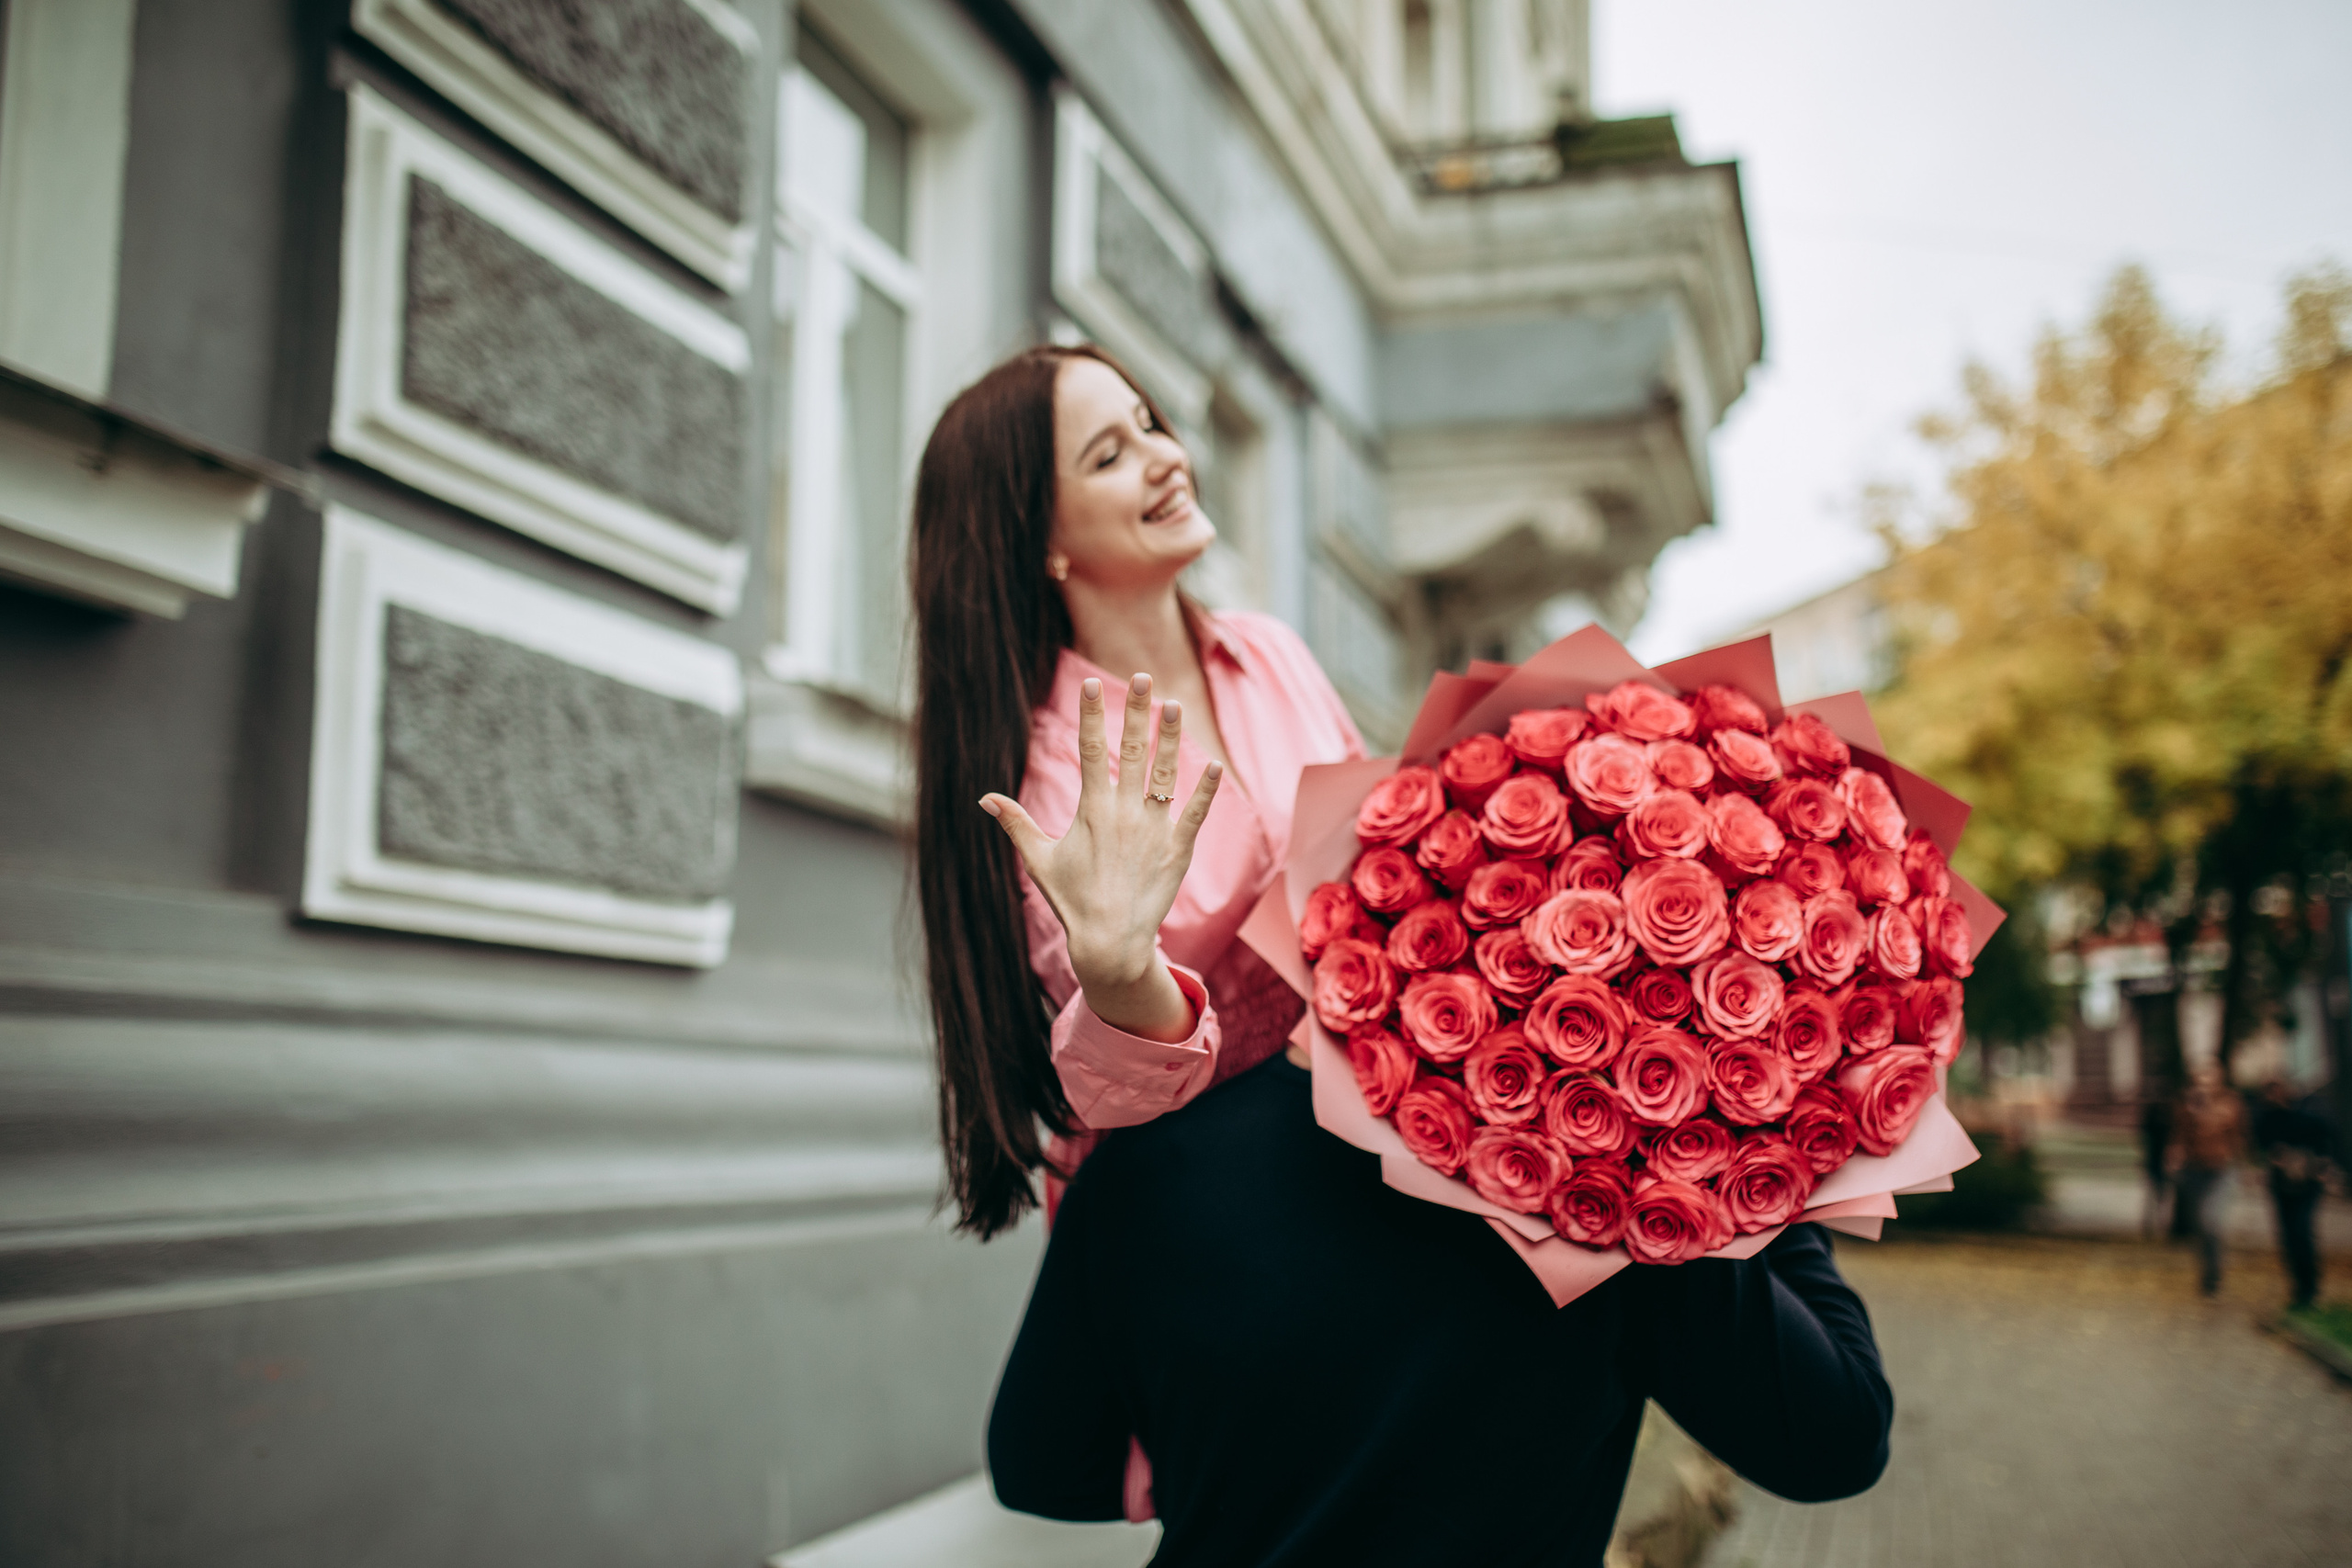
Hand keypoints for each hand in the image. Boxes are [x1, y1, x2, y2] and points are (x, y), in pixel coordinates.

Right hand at [981, 673, 1222, 1041]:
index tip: (1092, 683)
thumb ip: (1016, 823)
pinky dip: (1206, 789)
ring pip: (1166, 773)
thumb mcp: (1039, 859)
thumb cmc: (1072, 901)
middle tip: (1142, 677)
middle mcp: (1125, 813)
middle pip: (1132, 750)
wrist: (1110, 943)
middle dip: (1136, 711)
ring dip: (1172, 738)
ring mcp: (1154, 830)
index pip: (1090, 749)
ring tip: (1175, 705)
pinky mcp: (1178, 850)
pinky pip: (1195, 813)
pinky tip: (1215, 764)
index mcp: (1091, 810)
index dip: (1090, 714)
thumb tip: (985, 798)